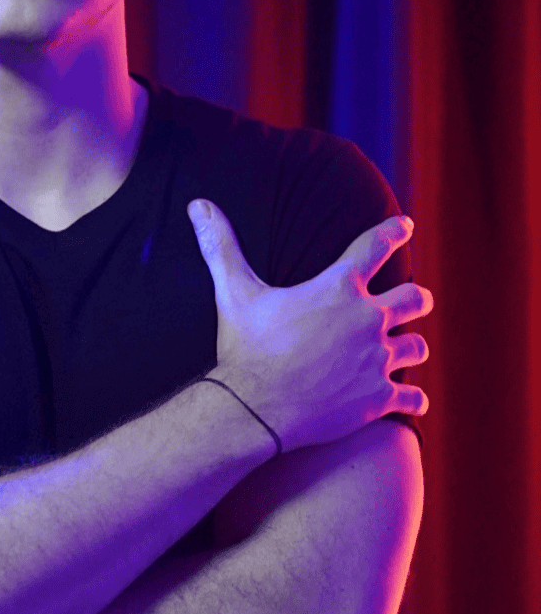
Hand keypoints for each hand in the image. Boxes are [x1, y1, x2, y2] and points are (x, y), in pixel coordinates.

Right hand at [187, 201, 431, 451]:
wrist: (252, 409)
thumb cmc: (244, 349)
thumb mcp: (233, 293)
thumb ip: (221, 246)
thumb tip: (198, 204)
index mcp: (339, 287)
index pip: (377, 246)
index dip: (395, 232)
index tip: (405, 226)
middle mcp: (367, 319)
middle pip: (414, 298)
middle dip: (416, 298)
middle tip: (416, 300)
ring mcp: (376, 360)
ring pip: (416, 347)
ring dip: (412, 347)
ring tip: (408, 350)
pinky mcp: (377, 399)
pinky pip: (412, 398)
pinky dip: (412, 400)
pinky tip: (412, 402)